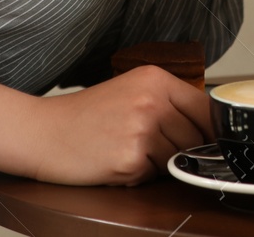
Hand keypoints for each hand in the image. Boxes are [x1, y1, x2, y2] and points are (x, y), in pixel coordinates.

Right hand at [22, 65, 212, 185]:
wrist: (44, 132)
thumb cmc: (86, 116)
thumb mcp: (130, 91)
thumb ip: (168, 102)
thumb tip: (208, 126)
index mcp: (155, 78)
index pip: (206, 108)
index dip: (210, 129)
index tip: (208, 140)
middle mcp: (151, 101)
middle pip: (195, 137)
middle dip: (180, 149)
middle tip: (147, 145)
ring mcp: (141, 130)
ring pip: (176, 158)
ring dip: (158, 162)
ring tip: (128, 149)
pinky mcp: (130, 158)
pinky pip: (152, 175)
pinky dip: (139, 175)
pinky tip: (116, 161)